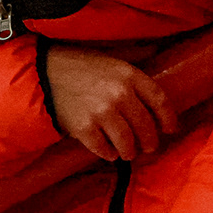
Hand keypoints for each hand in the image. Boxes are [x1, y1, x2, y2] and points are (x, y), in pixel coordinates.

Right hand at [44, 46, 176, 160]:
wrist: (41, 73)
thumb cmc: (78, 65)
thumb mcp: (111, 59)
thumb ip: (134, 64)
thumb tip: (157, 61)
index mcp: (130, 75)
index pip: (160, 101)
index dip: (168, 119)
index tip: (171, 130)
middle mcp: (120, 94)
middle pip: (145, 125)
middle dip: (150, 141)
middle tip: (149, 147)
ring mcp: (101, 112)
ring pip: (126, 141)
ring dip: (129, 151)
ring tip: (128, 153)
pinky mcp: (83, 128)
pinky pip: (102, 148)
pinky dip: (108, 153)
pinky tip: (109, 153)